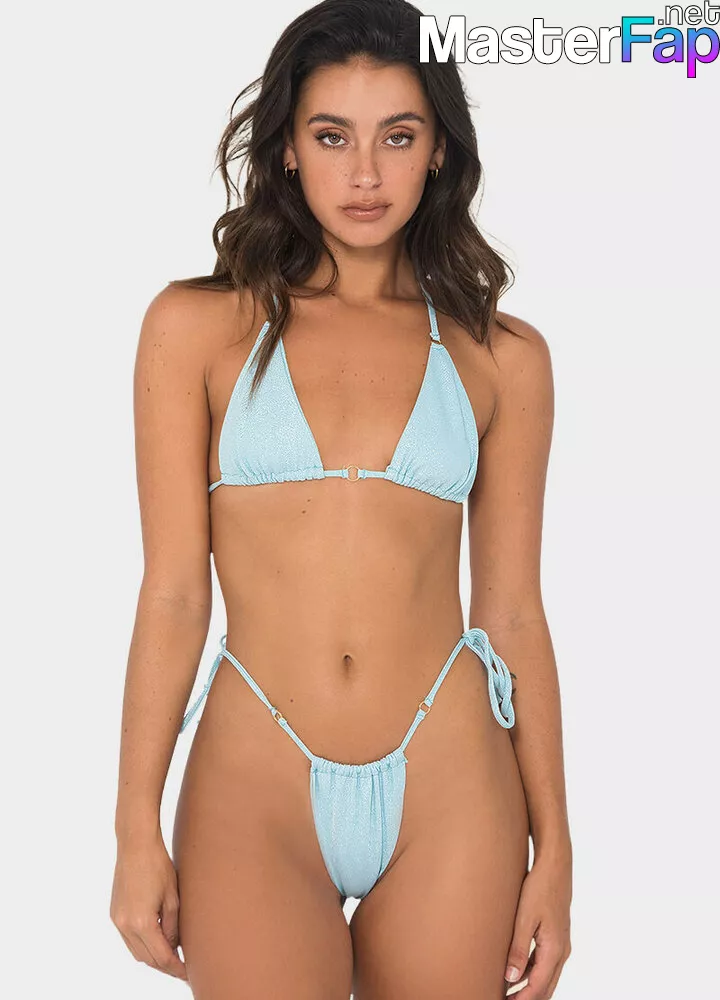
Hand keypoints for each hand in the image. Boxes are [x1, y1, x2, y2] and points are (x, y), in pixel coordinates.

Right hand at [110, 830, 187, 980]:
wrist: (135, 845)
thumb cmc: (158, 866)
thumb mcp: (173, 898)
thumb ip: (173, 927)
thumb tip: (174, 948)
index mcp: (142, 923)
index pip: (161, 957)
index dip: (176, 968)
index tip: (188, 974)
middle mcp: (125, 926)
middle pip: (147, 959)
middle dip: (165, 965)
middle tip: (183, 966)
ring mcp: (117, 921)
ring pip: (136, 952)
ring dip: (153, 956)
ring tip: (172, 954)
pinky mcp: (114, 914)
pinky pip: (129, 940)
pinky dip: (143, 944)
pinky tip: (157, 939)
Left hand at [504, 852, 571, 998]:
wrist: (555, 865)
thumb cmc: (540, 888)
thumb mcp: (525, 918)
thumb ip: (518, 949)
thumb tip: (511, 978)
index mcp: (555, 949)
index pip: (539, 987)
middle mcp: (562, 950)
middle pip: (545, 987)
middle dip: (527, 998)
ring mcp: (560, 943)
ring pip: (546, 976)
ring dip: (529, 986)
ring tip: (508, 991)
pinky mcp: (556, 935)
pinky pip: (545, 962)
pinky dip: (532, 972)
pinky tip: (516, 971)